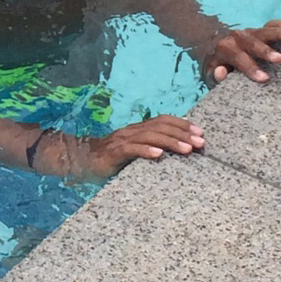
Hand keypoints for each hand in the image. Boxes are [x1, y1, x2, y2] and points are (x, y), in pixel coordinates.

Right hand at [30, 116, 203, 178]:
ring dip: (171, 141)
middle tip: (201, 143)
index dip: (182, 124)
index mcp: (137, 130)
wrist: (80, 160)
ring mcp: (122, 140)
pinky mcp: (114, 152)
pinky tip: (159, 155)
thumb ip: (149, 149)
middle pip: (160, 127)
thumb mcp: (133, 153)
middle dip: (182, 133)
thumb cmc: (110, 160)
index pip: (162, 121)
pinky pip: (132, 149)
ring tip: (187, 149)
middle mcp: (131, 131)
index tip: (200, 133)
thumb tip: (177, 154)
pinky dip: (146, 151)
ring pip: (150, 136)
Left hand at [207, 19, 280, 82]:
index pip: (236, 57)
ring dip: (277, 32)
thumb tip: (220, 72)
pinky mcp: (258, 31)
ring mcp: (248, 33)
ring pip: (262, 31)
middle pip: (250, 42)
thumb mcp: (211, 72)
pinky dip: (279, 25)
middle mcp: (236, 39)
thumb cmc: (218, 65)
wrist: (213, 45)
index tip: (264, 78)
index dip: (250, 67)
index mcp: (224, 50)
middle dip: (265, 50)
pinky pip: (269, 25)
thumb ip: (215, 75)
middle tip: (280, 59)